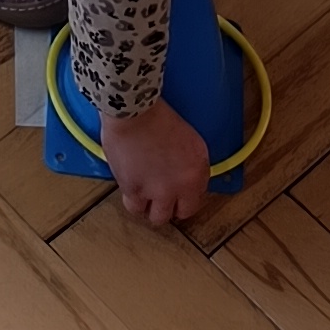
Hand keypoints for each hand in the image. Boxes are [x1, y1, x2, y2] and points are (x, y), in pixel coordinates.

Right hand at [99, 97, 211, 227]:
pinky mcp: (135, 191)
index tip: (178, 195)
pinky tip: (131, 186)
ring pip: (157, 217)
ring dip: (151, 207)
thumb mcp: (188, 138)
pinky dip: (133, 198)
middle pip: (180, 214)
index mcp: (198, 171)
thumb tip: (183, 177)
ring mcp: (157, 191)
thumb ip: (190, 164)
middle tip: (162, 197)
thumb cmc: (158, 116)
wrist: (133, 111)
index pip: (196, 200)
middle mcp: (180, 186)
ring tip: (144, 195)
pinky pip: (134, 205)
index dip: (185, 198)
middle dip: (172, 207)